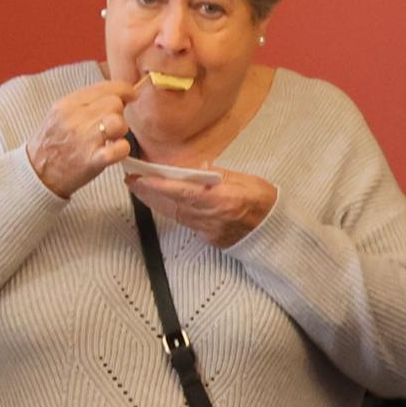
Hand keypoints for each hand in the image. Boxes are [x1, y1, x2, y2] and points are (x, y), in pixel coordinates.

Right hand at [25, 82, 138, 197]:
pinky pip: (120, 148)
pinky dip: (122, 149)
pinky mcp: (93, 160)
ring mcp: (84, 139)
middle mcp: (75, 119)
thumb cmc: (52, 144)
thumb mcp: (60, 114)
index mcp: (67, 104)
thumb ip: (85, 102)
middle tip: (108, 125)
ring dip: (120, 130)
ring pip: (119, 122)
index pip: (105, 87)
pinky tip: (114, 152)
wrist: (38, 174)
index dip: (123, 90)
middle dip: (118, 113)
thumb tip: (117, 93)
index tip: (129, 95)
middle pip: (114, 103)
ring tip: (110, 138)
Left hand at [131, 164, 276, 247]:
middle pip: (172, 205)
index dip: (159, 186)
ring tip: (138, 189)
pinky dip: (169, 211)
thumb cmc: (263, 200)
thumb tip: (195, 168)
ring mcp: (208, 230)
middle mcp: (211, 217)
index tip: (141, 178)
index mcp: (221, 199)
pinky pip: (184, 222)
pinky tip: (159, 203)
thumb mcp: (244, 179)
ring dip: (155, 203)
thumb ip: (217, 175)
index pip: (182, 192)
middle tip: (130, 181)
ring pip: (174, 215)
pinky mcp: (208, 238)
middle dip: (149, 194)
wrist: (275, 230)